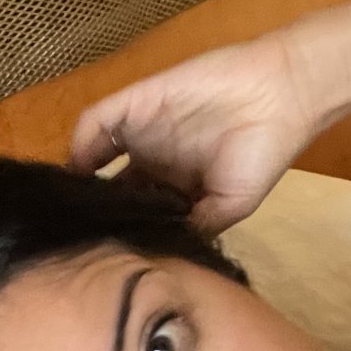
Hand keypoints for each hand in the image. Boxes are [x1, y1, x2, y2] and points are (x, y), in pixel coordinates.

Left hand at [69, 32, 320, 233]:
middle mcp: (151, 161)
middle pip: (106, 187)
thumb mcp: (230, 207)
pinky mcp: (139, 102)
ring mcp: (142, 131)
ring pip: (94, 154)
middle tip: (72, 228)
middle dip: (90, 206)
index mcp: (172, 188)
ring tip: (67, 202)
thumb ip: (194, 229)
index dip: (114, 228)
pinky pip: (99, 120)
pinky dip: (82, 141)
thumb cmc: (263, 153)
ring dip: (78, 176)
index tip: (96, 249)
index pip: (132, 212)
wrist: (284, 94)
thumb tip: (159, 256)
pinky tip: (76, 167)